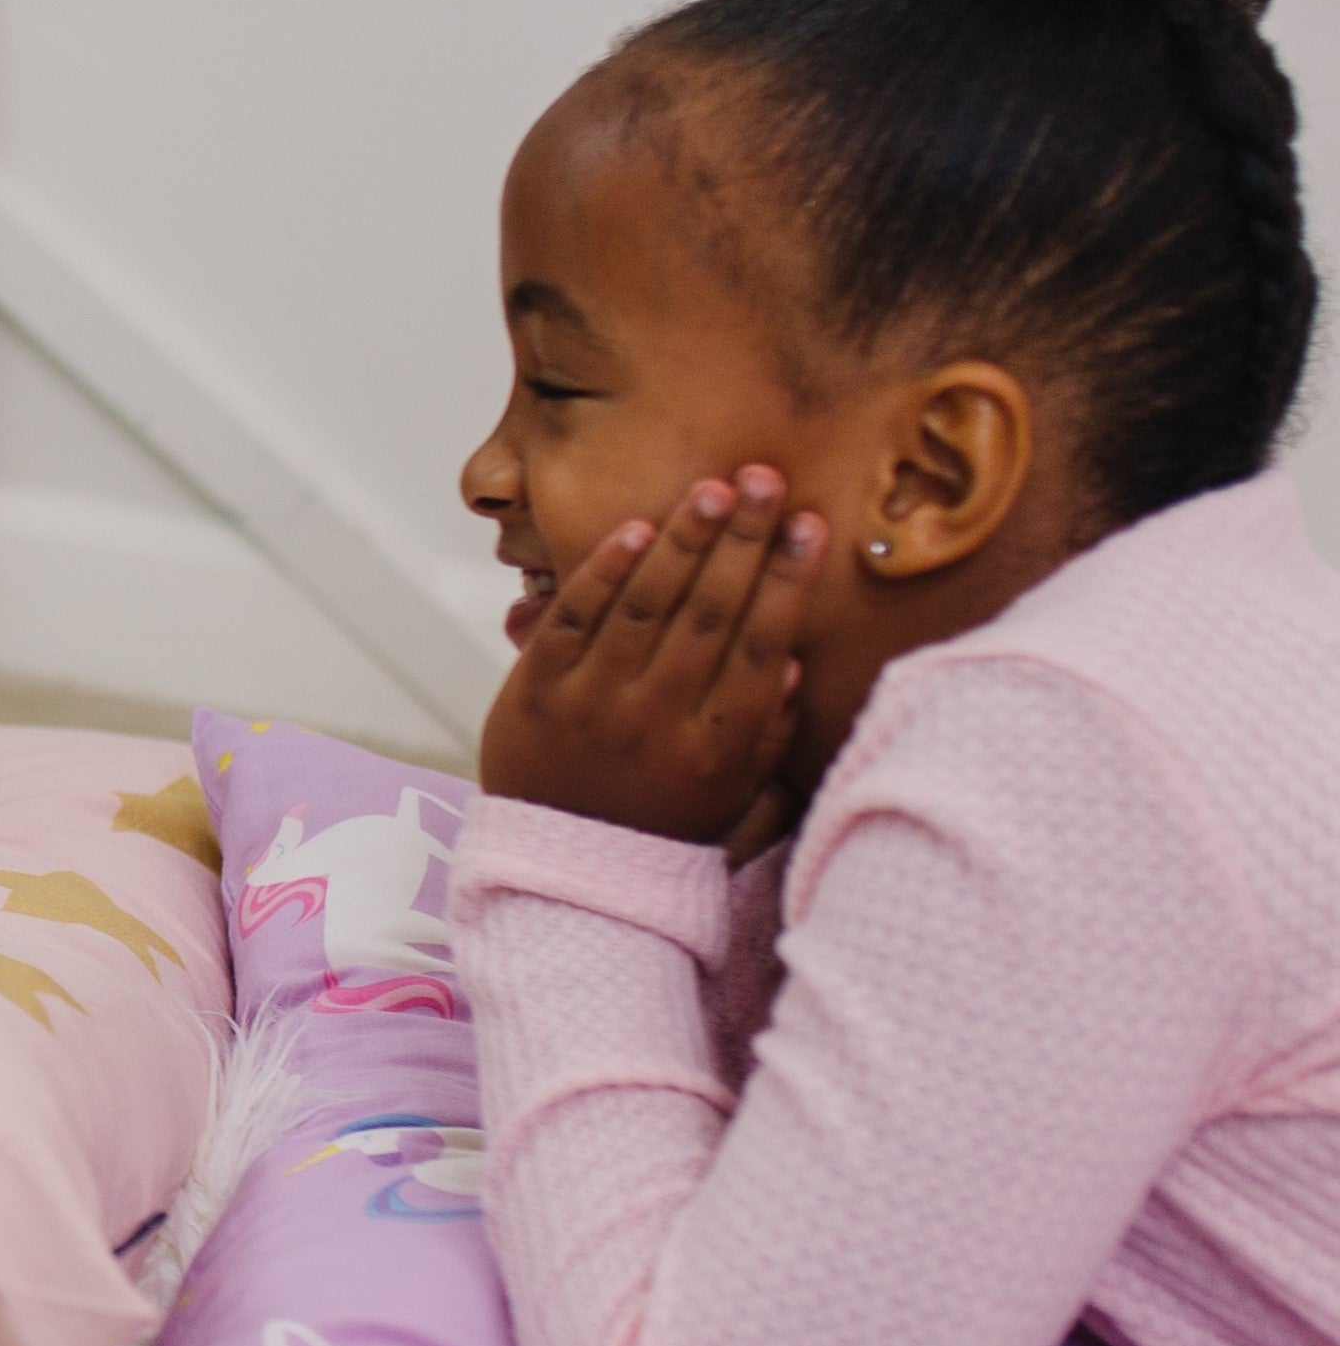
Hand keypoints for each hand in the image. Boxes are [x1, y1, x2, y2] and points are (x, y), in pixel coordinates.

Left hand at [479, 466, 820, 842]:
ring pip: (643, 609)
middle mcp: (654, 723)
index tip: (812, 524)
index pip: (761, 649)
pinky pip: (570, 620)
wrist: (560, 866)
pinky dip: (603, 574)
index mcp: (713, 749)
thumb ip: (766, 731)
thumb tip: (798, 662)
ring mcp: (590, 706)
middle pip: (707, 616)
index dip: (787, 583)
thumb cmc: (661, 822)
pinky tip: (636, 530)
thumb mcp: (730, 794)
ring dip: (681, 543)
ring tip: (714, 490)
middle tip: (766, 479)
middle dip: (742, 542)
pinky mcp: (534, 693)